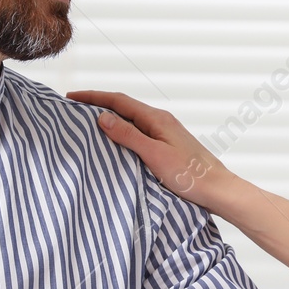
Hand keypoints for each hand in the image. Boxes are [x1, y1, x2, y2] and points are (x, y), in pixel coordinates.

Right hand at [66, 90, 236, 212]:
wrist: (218, 190)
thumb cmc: (190, 175)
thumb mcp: (154, 155)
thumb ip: (128, 136)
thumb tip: (102, 117)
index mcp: (157, 119)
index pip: (118, 100)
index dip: (93, 97)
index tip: (70, 97)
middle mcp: (160, 122)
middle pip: (123, 107)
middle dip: (98, 105)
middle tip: (74, 109)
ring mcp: (164, 134)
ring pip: (130, 121)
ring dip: (109, 120)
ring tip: (88, 124)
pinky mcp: (166, 147)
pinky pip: (138, 134)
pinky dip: (121, 134)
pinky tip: (114, 144)